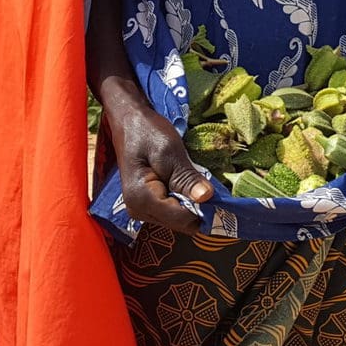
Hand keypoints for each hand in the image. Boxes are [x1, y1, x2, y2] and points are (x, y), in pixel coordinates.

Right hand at [106, 103, 212, 233]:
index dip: (202, 209)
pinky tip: (186, 184)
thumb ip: (186, 177)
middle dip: (197, 208)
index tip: (216, 192)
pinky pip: (172, 212)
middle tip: (207, 183)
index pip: (181, 219)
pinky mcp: (147, 206)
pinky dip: (184, 201)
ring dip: (191, 204)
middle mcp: (138, 211)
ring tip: (195, 181)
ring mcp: (141, 210)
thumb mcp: (169, 151)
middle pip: (180, 223)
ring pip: (178, 220)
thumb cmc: (147, 132)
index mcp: (141, 199)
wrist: (129, 121)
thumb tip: (207, 198)